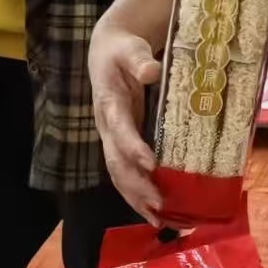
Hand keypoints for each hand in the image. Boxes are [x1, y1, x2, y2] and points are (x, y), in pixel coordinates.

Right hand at [89, 22, 163, 224]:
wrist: (107, 50)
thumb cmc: (123, 49)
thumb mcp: (131, 49)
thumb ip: (139, 60)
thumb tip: (151, 70)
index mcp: (109, 104)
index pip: (120, 130)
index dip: (133, 148)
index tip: (150, 163)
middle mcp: (107, 126)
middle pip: (117, 162)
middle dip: (136, 184)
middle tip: (159, 202)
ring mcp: (112, 137)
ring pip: (118, 174)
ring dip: (136, 197)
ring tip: (158, 219)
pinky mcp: (121, 143)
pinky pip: (125, 173)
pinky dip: (137, 194)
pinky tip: (154, 212)